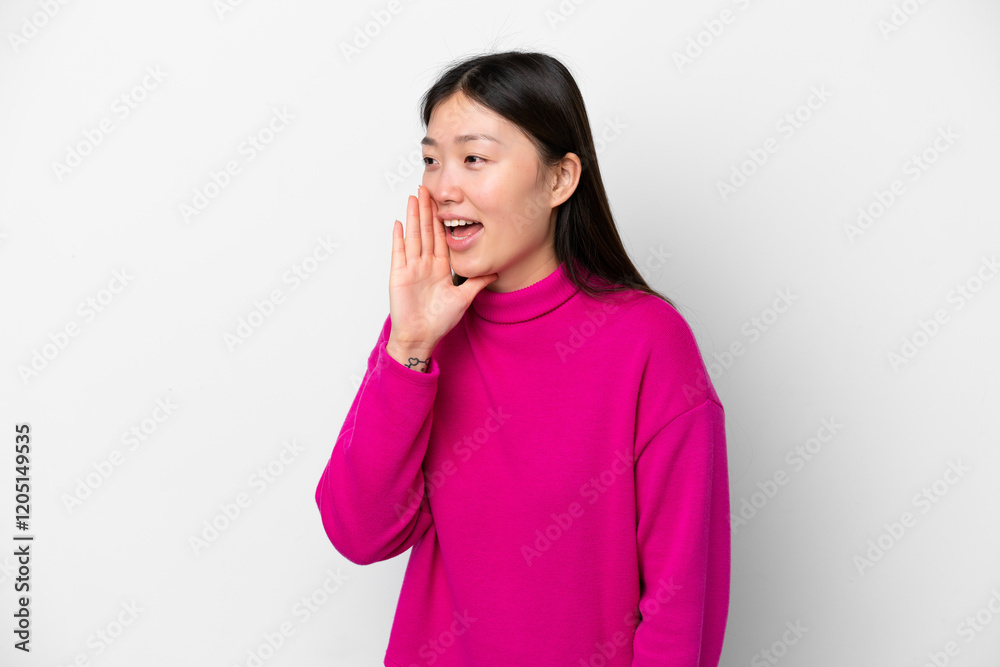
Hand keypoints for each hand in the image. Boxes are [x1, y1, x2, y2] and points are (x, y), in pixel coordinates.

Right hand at [388, 185, 497, 352]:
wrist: (421, 337)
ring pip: (414, 236)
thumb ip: (477, 282)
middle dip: (427, 209)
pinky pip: (399, 252)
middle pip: (426, 231)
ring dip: (413, 216)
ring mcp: (411, 268)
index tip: (444, 202)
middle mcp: (425, 264)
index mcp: (440, 267)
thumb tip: (495, 271)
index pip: (441, 237)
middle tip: (426, 188)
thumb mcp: (464, 298)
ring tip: (414, 197)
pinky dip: (399, 238)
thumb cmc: (439, 321)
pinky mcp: (399, 275)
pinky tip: (399, 222)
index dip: (442, 219)